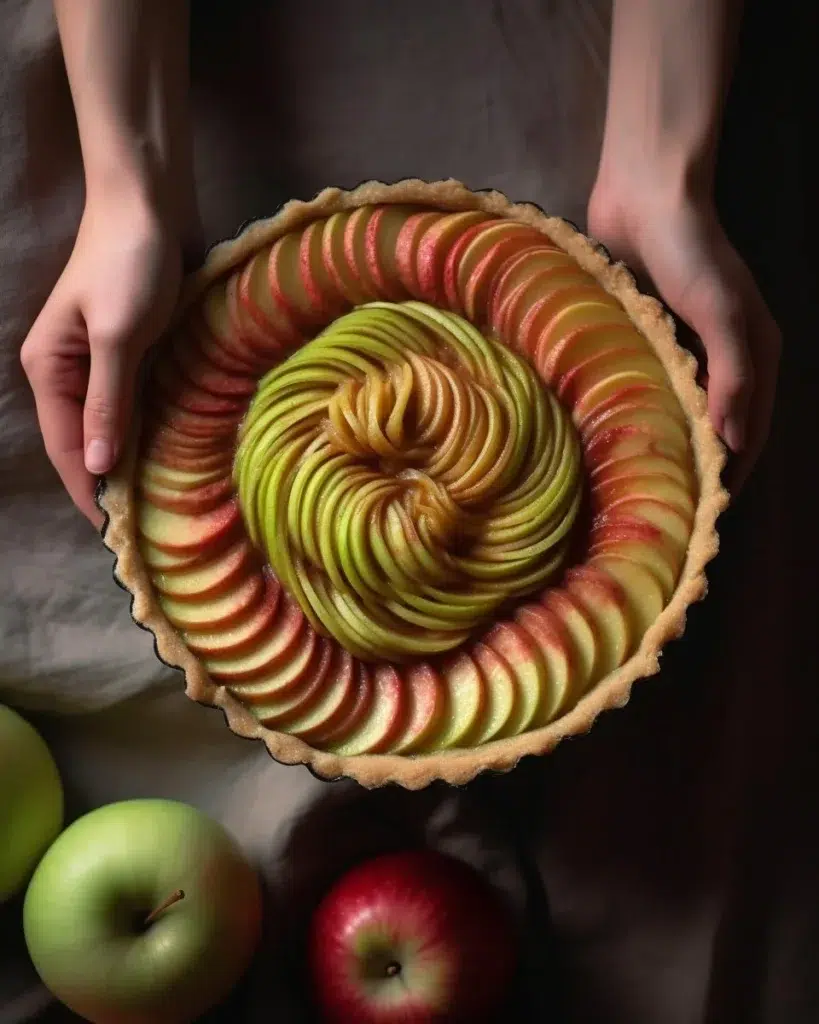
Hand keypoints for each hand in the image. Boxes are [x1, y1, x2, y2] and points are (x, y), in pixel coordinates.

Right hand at [21, 190, 181, 526]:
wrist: (147, 206)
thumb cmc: (128, 264)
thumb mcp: (117, 337)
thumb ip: (107, 401)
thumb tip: (96, 464)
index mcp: (48, 369)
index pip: (67, 447)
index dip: (89, 489)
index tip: (116, 531)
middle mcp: (65, 372)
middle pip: (84, 442)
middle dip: (108, 481)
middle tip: (143, 525)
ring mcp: (97, 363)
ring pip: (109, 426)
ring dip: (127, 459)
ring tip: (156, 501)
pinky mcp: (127, 352)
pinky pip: (131, 404)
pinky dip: (144, 430)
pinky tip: (166, 454)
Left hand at [587, 183, 780, 493]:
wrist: (646, 195)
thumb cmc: (690, 254)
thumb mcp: (721, 314)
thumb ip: (732, 376)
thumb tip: (736, 442)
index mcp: (754, 352)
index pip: (751, 428)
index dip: (736, 467)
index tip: (710, 508)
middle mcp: (722, 354)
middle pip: (718, 422)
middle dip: (702, 462)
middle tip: (672, 503)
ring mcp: (683, 344)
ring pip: (682, 406)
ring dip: (671, 437)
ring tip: (644, 477)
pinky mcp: (647, 331)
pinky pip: (650, 381)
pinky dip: (644, 407)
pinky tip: (620, 431)